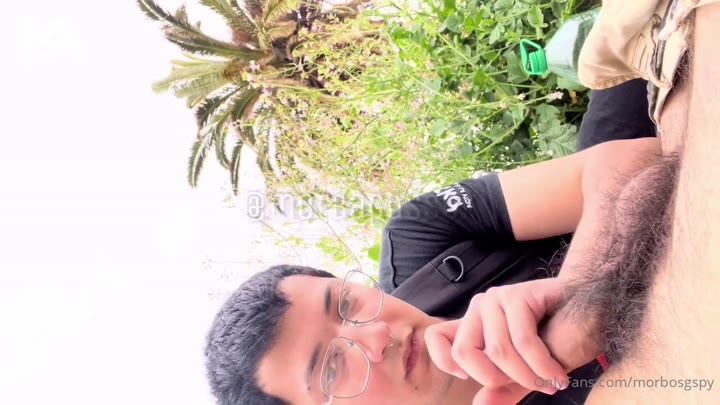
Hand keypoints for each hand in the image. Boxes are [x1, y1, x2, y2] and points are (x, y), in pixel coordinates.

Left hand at [425, 278, 571, 403]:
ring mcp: (497, 298)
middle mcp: (481, 308)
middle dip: (497, 379)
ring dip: (530, 376)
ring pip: (498, 352)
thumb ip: (504, 388)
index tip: (469, 377)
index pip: (437, 338)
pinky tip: (558, 375)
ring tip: (552, 382)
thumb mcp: (527, 372)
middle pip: (465, 352)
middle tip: (529, 385)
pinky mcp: (517, 295)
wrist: (596, 313)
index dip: (445, 362)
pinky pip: (522, 342)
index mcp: (476, 325)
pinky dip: (543, 366)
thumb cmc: (561, 339)